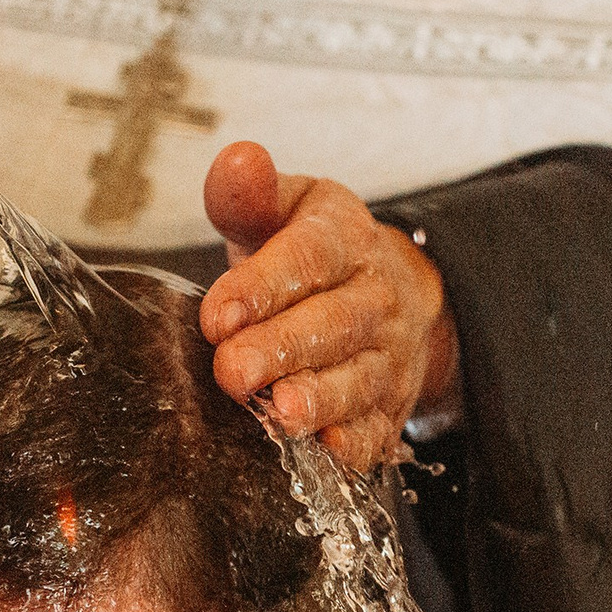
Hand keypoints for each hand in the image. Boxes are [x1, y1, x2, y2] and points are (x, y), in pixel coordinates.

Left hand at [199, 141, 458, 471]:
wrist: (394, 293)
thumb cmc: (317, 254)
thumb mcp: (288, 210)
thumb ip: (251, 193)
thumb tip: (238, 160)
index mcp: (346, 241)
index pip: (309, 258)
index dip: (263, 286)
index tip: (216, 314)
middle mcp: (377, 300)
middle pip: (333, 325)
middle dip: (281, 349)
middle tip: (232, 370)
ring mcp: (387, 358)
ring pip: (358, 381)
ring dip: (319, 400)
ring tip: (279, 412)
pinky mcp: (388, 409)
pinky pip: (376, 431)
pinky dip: (354, 445)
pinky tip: (326, 450)